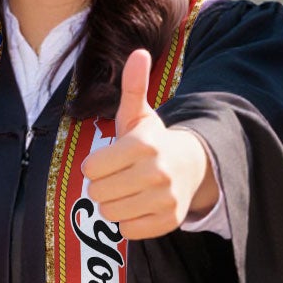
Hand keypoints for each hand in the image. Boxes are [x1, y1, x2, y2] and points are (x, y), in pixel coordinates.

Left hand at [81, 49, 215, 239]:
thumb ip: (133, 86)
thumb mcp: (140, 114)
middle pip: (98, 193)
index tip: (109, 160)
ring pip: (110, 213)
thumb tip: (139, 52)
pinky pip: (127, 230)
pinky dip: (128, 221)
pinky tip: (139, 205)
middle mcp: (157, 173)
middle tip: (118, 177)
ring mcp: (165, 199)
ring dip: (113, 204)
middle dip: (103, 185)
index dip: (94, 166)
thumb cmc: (153, 141)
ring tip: (128, 190)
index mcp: (144, 145)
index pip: (91, 169)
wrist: (191, 166)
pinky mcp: (168, 221)